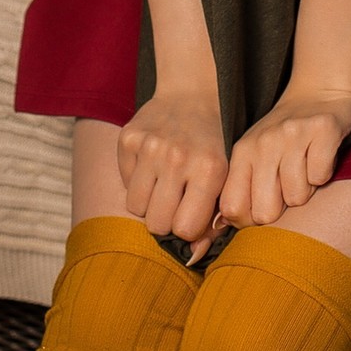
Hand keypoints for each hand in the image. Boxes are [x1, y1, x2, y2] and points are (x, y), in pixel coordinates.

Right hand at [117, 88, 228, 266]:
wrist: (191, 93)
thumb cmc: (211, 146)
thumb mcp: (225, 177)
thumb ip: (214, 220)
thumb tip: (192, 257)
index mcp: (210, 169)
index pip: (185, 229)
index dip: (187, 226)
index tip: (191, 212)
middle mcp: (179, 158)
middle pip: (157, 224)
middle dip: (165, 219)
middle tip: (174, 200)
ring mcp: (150, 147)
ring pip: (136, 208)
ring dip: (148, 202)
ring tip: (163, 183)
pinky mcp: (128, 139)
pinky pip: (125, 183)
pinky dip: (136, 180)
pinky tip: (151, 164)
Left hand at [218, 87, 350, 228]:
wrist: (320, 92)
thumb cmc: (284, 136)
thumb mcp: (254, 154)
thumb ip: (239, 187)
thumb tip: (222, 225)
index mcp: (243, 152)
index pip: (232, 207)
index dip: (249, 220)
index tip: (262, 209)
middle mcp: (264, 143)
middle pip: (265, 212)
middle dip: (280, 209)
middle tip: (287, 187)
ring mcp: (292, 135)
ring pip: (296, 197)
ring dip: (306, 190)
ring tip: (304, 167)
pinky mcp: (322, 130)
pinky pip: (320, 177)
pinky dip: (324, 174)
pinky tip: (320, 157)